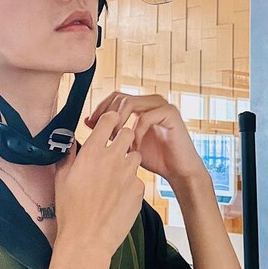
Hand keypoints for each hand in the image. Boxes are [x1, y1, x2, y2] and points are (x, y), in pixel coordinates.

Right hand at [54, 111, 143, 260]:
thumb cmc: (70, 210)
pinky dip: (131, 183)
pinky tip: (119, 196)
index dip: (111, 120)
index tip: (109, 125)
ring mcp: (128, 174)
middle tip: (114, 150)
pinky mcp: (139, 189)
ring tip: (116, 175)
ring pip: (135, 155)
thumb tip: (71, 141)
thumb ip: (69, 155)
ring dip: (128, 160)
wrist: (87, 239)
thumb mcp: (62, 179)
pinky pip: (138, 179)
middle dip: (122, 138)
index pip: (110, 119)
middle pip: (128, 133)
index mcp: (92, 152)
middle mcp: (113, 158)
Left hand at [85, 93, 206, 185]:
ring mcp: (162, 105)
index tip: (91, 124)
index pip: (116, 96)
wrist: (179, 171)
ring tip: (116, 140)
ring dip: (119, 122)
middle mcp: (152, 101)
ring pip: (130, 103)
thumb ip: (110, 131)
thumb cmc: (156, 158)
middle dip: (108, 115)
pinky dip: (135, 132)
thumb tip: (88, 121)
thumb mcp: (126, 143)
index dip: (101, 108)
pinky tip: (134, 148)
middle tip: (103, 135)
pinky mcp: (170, 113)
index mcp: (142, 105)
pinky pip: (144, 117)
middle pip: (120, 97)